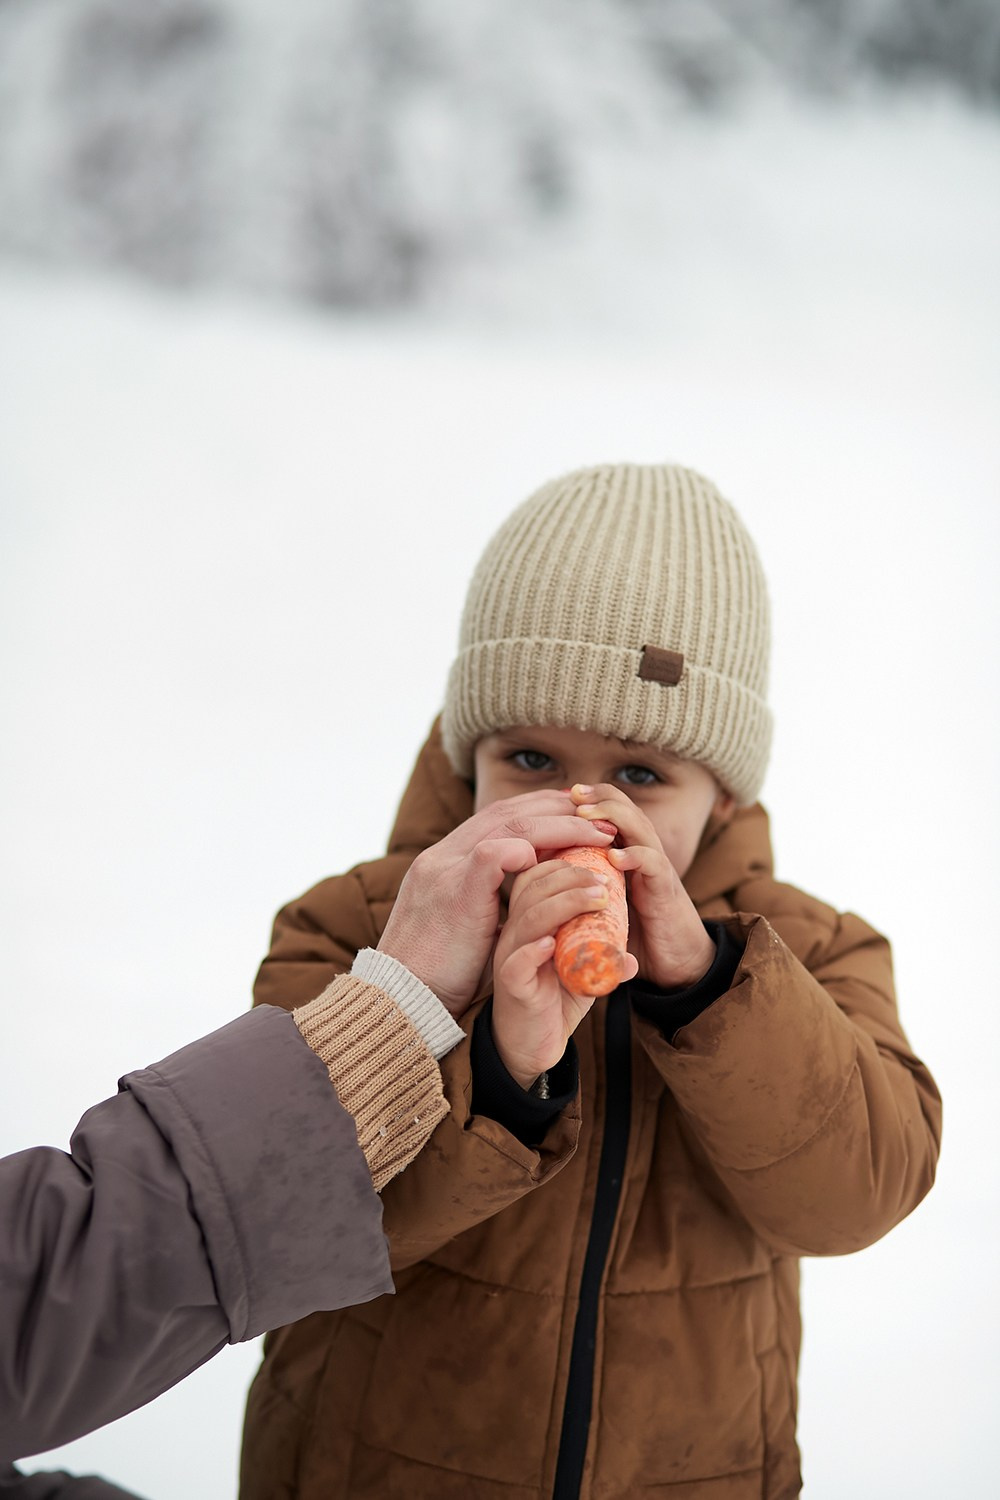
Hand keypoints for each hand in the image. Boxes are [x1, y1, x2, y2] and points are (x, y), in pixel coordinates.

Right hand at [377, 790, 614, 1016]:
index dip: (539, 810)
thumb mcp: (465, 924)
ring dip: (560, 826)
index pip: (497, 818)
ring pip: (508, 825)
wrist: (403, 999)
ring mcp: (446, 870)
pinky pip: (494, 856)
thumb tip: (529, 895)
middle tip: (598, 813)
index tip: (575, 812)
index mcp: (445, 861)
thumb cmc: (439, 972)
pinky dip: (528, 850)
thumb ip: (490, 901)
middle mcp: (443, 856)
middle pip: (507, 811)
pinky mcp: (455, 892)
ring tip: (598, 834)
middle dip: (556, 807)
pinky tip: (559, 857)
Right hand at [491, 860, 638, 1090]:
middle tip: (605, 881)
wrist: (532, 1049)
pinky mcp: (511, 987)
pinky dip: (535, 949)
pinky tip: (554, 942)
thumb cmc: (553, 1003)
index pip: (537, 878)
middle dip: (570, 877)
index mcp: (527, 923)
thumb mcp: (583, 975)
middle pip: (532, 890)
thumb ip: (602, 961)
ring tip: (597, 899)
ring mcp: (509, 959)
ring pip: (527, 919)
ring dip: (564, 904)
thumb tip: (632, 957)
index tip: (600, 865)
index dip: (565, 864)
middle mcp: (513, 935)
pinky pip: (516, 963)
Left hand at [571, 785, 714, 990]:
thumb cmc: (632, 932)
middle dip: (599, 797)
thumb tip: (535, 877)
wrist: (675, 963)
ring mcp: (656, 870)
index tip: (559, 795)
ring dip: (613, 816)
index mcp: (627, 851)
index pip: (611, 811)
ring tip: (585, 814)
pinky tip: (615, 857)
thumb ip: (579, 885)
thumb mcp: (601, 901)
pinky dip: (636, 857)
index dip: (588, 799)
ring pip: (640, 828)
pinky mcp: (666, 892)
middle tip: (573, 793)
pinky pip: (655, 865)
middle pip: (626, 809)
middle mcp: (643, 853)